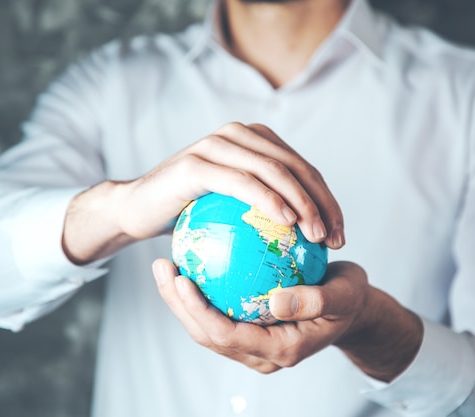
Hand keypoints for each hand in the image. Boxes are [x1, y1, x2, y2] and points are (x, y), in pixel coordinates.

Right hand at [62, 122, 344, 263]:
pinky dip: (268, 200)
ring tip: (317, 235)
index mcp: (253, 140)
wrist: (135, 208)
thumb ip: (264, 207)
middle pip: (295, 166)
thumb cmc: (187, 214)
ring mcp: (216, 144)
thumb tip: (308, 236)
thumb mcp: (231, 208)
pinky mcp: (196, 163)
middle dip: (322, 203)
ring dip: (302, 203)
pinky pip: (242, 182)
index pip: (302, 168)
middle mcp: (237, 133)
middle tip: (335, 239)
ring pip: (273, 170)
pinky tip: (287, 222)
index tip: (340, 234)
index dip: (327, 199)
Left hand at [152, 259, 422, 380]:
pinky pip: (218, 312)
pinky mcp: (250, 328)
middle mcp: (261, 352)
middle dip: (178, 304)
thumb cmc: (351, 298)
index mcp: (280, 349)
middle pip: (208, 334)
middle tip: (162, 266)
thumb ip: (315, 302)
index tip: (181, 279)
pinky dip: (200, 292)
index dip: (200, 311)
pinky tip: (190, 261)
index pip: (229, 335)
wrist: (353, 308)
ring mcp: (253, 343)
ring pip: (207, 326)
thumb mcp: (344, 295)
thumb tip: (276, 302)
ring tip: (165, 264)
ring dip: (181, 300)